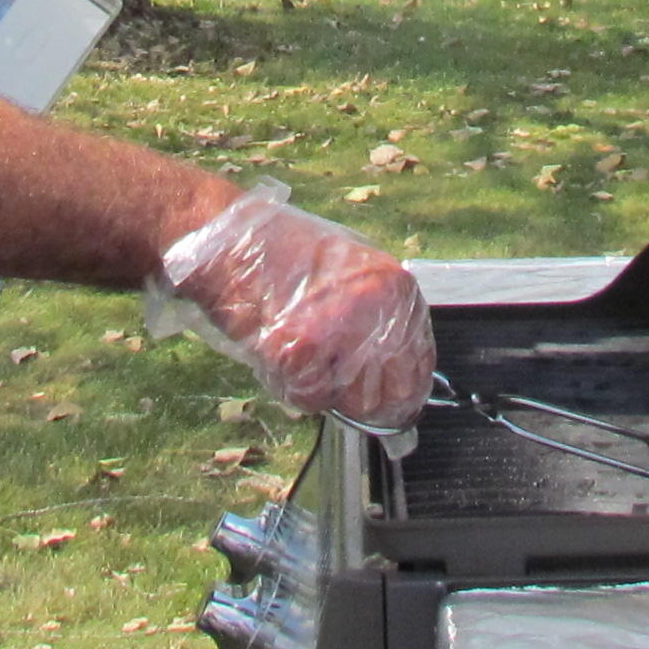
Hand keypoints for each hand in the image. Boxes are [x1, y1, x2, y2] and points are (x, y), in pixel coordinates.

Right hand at [142, 188, 433, 431]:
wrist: (227, 242)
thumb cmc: (280, 256)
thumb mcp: (349, 275)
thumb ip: (376, 317)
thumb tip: (391, 370)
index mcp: (396, 287)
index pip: (420, 363)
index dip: (403, 392)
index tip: (391, 407)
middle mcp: (378, 309)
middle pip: (392, 393)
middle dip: (363, 399)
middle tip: (332, 380)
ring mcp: (342, 329)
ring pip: (349, 401)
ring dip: (325, 390)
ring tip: (298, 350)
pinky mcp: (302, 348)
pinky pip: (310, 398)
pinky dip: (292, 387)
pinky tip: (277, 351)